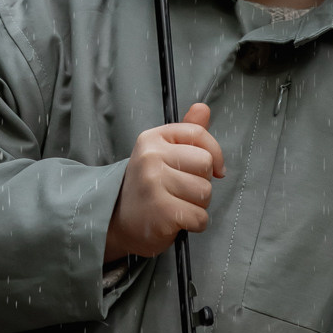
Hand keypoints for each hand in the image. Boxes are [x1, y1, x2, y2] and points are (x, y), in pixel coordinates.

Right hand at [104, 102, 223, 263]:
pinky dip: (194, 223)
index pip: (198, 134)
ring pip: (205, 192)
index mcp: (151, 139)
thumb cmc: (146, 187)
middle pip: (205, 164)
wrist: (116, 223)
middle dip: (202, 181)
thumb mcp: (161, 153)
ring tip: (177, 205)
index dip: (215, 152)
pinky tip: (177, 221)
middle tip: (181, 190)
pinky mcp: (162, 211)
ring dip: (198, 205)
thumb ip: (185, 132)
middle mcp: (150, 157)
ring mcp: (154, 184)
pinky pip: (200, 217)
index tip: (215, 169)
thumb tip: (203, 108)